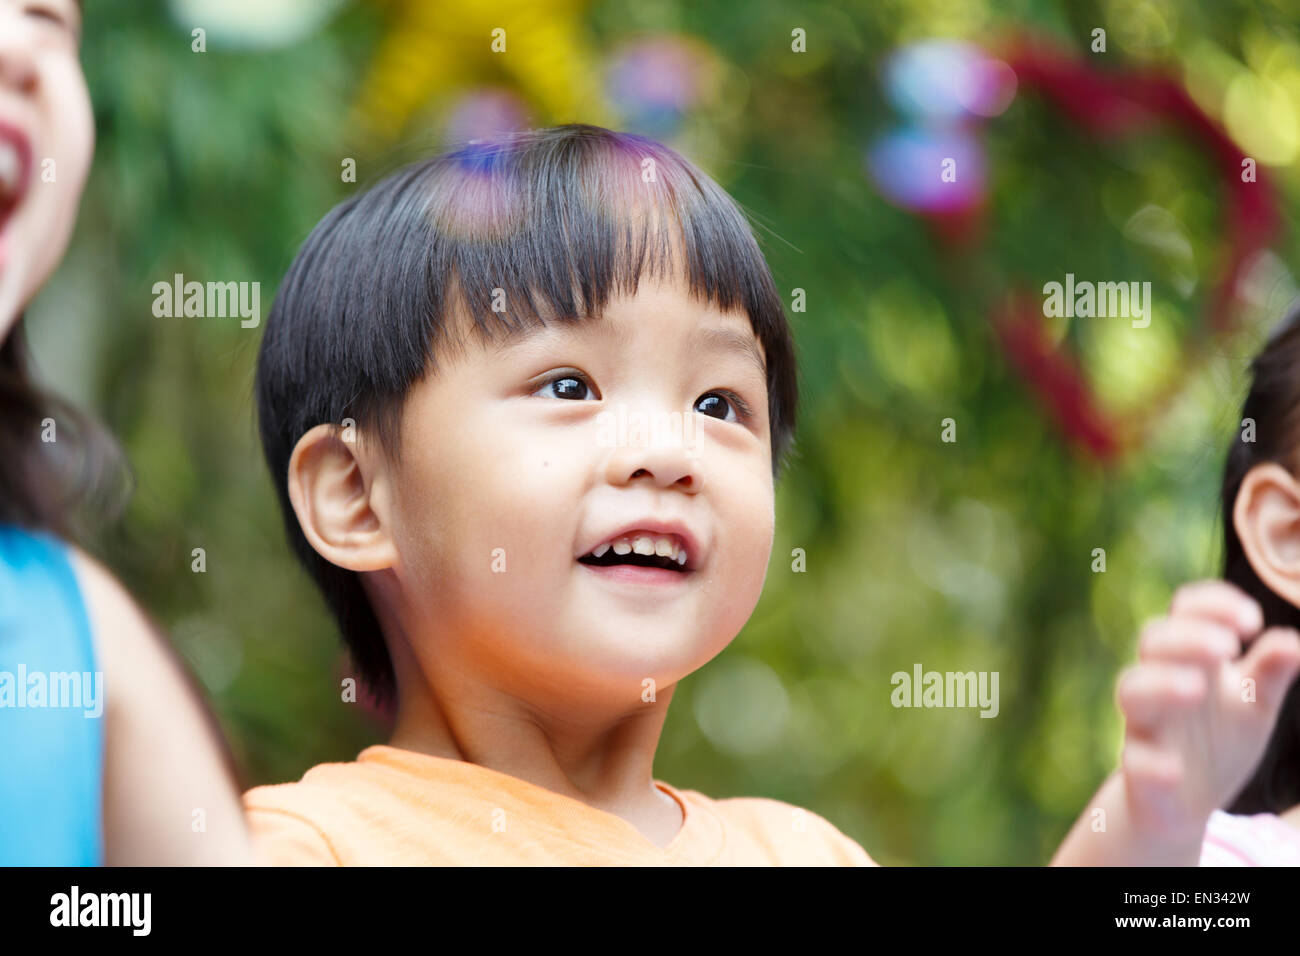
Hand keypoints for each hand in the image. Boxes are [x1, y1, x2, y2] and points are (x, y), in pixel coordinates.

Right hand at [1116, 580, 1299, 842]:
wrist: (1186, 802)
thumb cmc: (1219, 740)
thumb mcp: (1254, 705)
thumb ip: (1270, 672)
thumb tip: (1291, 641)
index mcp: (1189, 660)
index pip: (1185, 612)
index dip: (1212, 605)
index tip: (1251, 622)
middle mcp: (1159, 684)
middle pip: (1152, 641)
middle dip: (1188, 637)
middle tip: (1227, 648)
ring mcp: (1144, 725)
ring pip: (1131, 690)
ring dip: (1161, 683)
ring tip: (1198, 688)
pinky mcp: (1139, 772)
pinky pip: (1134, 761)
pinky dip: (1151, 763)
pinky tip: (1175, 767)